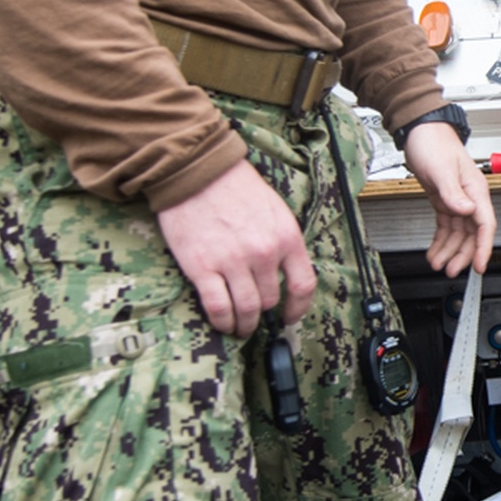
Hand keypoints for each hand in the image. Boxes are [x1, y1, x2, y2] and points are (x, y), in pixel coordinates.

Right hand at [155, 158, 315, 334]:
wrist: (198, 173)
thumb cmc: (237, 188)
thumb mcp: (275, 209)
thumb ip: (283, 241)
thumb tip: (284, 273)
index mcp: (287, 236)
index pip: (303, 284)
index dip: (298, 308)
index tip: (289, 318)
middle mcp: (264, 252)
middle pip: (270, 300)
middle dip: (263, 313)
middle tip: (255, 317)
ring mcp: (233, 262)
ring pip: (246, 310)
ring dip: (244, 324)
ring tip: (240, 327)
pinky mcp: (202, 268)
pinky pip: (218, 307)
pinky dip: (222, 321)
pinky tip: (222, 323)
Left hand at [403, 120, 495, 276]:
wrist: (420, 131)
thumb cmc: (433, 143)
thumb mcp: (441, 170)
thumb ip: (453, 193)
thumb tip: (468, 210)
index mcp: (475, 189)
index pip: (485, 224)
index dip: (484, 247)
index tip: (480, 265)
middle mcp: (469, 196)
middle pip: (472, 233)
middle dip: (463, 254)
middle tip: (451, 270)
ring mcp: (457, 199)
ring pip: (459, 233)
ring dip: (450, 250)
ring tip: (439, 264)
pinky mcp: (445, 201)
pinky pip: (447, 226)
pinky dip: (441, 241)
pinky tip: (435, 251)